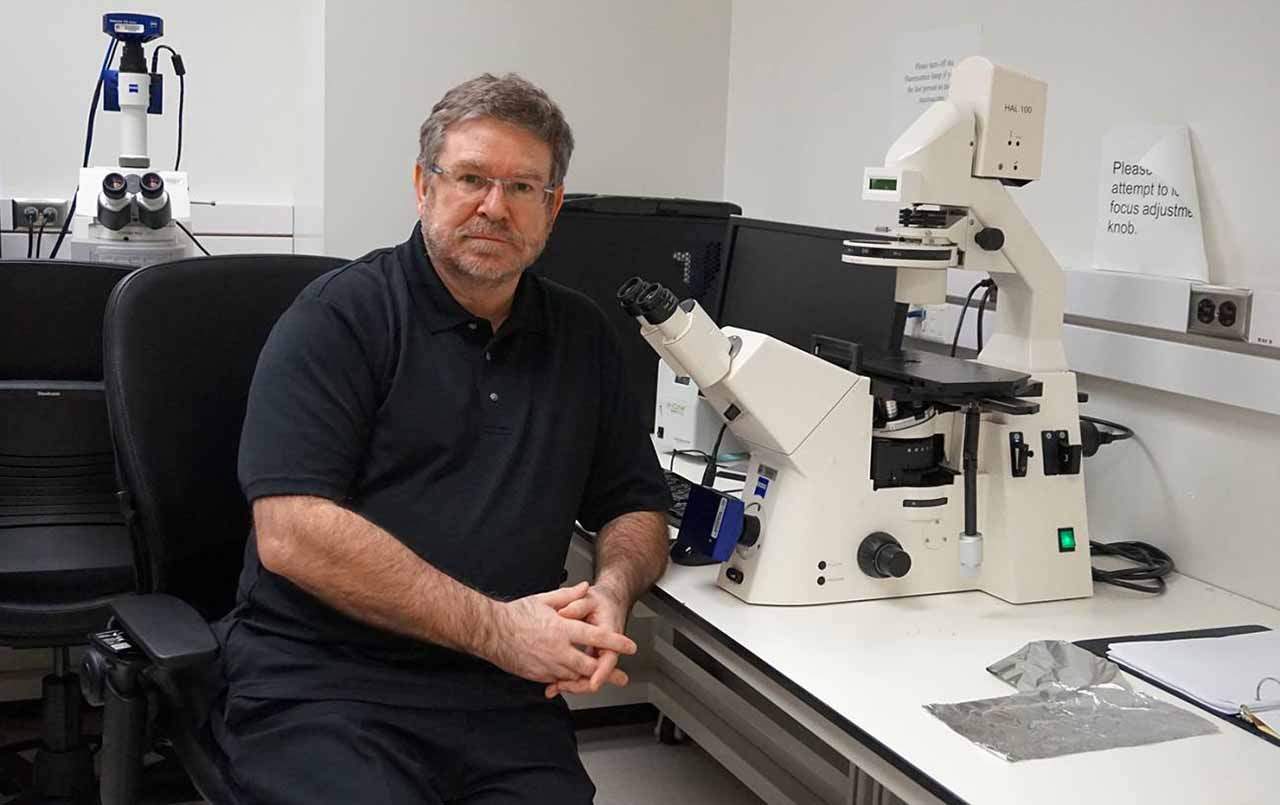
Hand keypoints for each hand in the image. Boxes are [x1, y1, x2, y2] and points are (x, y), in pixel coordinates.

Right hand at [483, 582, 637, 684]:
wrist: (491, 632)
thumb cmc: (516, 615)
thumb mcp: (544, 599)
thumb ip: (568, 595)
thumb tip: (585, 587)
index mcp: (563, 629)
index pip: (597, 637)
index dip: (616, 643)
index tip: (630, 646)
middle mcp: (558, 650)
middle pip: (590, 666)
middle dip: (606, 670)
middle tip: (619, 674)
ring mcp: (548, 665)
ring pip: (576, 677)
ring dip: (589, 678)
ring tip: (600, 679)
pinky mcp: (539, 675)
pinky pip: (559, 681)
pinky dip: (569, 681)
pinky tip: (574, 679)